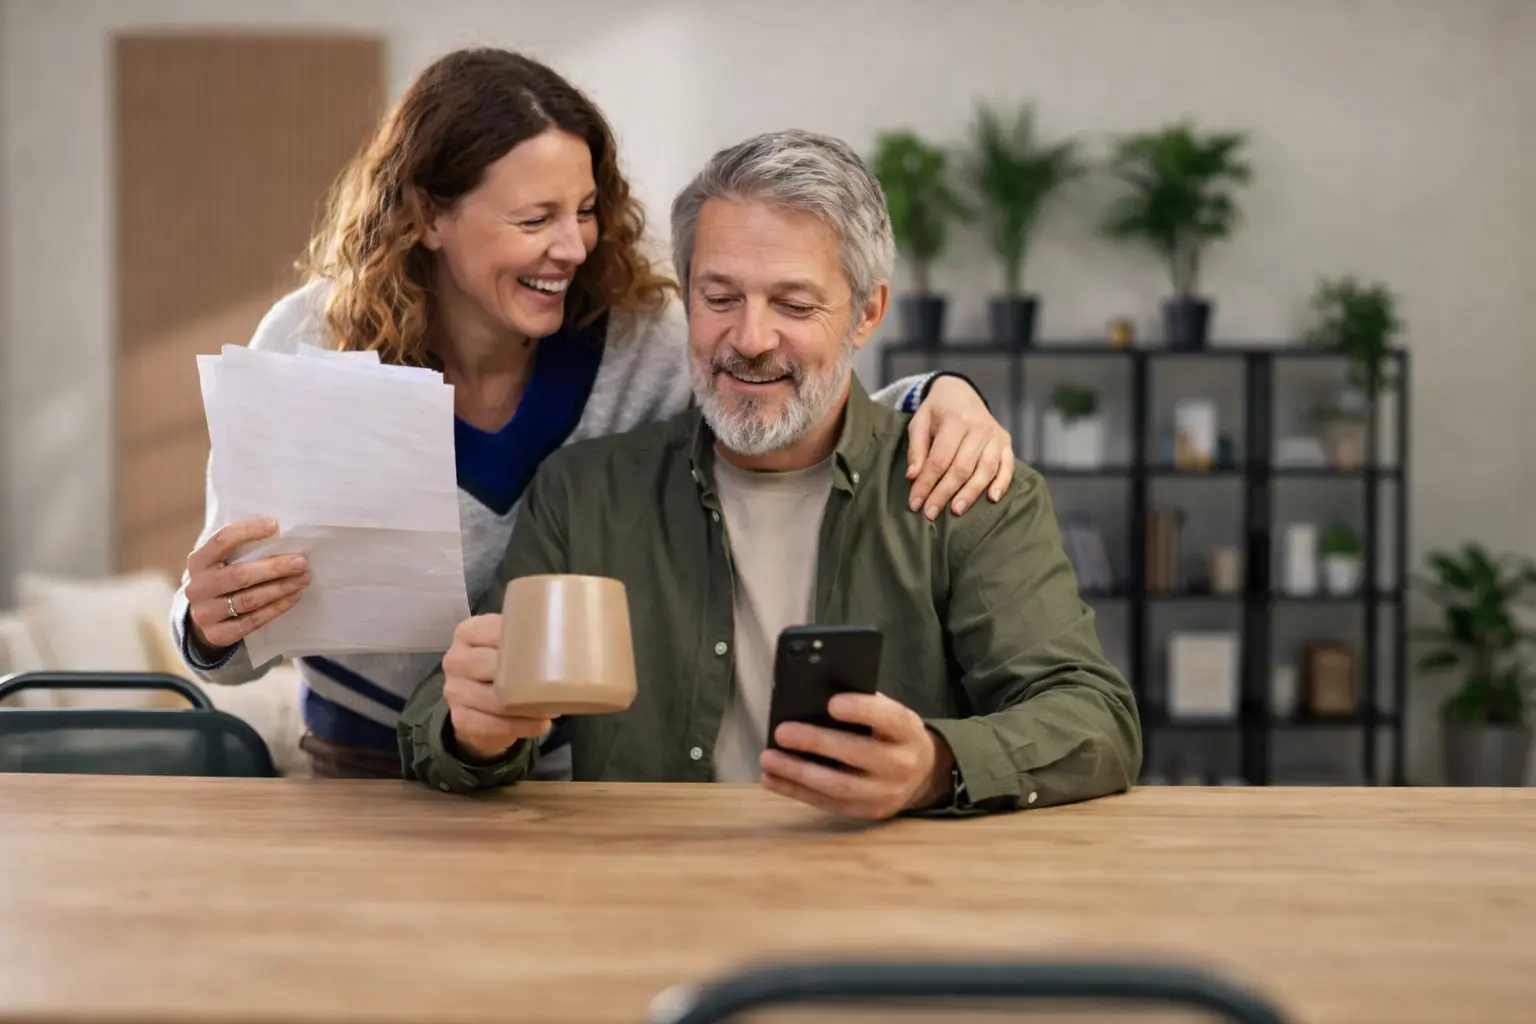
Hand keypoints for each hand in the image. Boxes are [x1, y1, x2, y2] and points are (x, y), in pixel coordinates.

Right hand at [184, 517, 309, 653]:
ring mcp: (205, 613)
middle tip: (301, 562)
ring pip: (249, 600)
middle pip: (240, 575)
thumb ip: (241, 547)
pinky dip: (276, 608)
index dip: (248, 531)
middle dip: (274, 568)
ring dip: (280, 589)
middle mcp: (197, 587)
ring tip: (303, 580)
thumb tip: (279, 531)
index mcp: (198, 561)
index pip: (222, 541)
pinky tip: (293, 597)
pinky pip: (252, 621)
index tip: (275, 526)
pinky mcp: (217, 634)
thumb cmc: (222, 578)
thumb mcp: (222, 561)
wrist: (204, 617)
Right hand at [441, 614, 554, 761]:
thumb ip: (527, 634)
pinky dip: (520, 726)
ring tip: (555, 707)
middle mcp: (455, 660)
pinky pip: (491, 725)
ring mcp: (454, 691)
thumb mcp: (510, 646)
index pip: (492, 630)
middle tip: (556, 683)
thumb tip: (571, 632)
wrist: (480, 708)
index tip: (551, 648)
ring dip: (527, 706)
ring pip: (493, 699)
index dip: (522, 639)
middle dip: (524, 676)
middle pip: (490, 665)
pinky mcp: (460, 719)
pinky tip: (541, 724)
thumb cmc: (505, 668)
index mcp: (467, 633)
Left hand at [759, 692, 954, 820]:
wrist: (922, 774)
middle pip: (858, 754)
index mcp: (907, 730)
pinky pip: (828, 804)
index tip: (831, 703)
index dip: (861, 710)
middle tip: (782, 732)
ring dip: (798, 773)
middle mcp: (901, 764)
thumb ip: (862, 705)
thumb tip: (813, 698)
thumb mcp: (889, 714)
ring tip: (769, 759)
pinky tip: (773, 779)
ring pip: (839, 786)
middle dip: (817, 743)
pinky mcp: (868, 812)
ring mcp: (885, 793)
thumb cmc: (892, 734)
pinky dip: (797, 791)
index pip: (889, 718)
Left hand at [905, 375, 1014, 519]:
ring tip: (956, 511)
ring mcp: (995, 435)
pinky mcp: (1005, 441)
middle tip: (931, 513)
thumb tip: (913, 477)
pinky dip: (1002, 483)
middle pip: (962, 468)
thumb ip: (916, 450)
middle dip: (944, 493)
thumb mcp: (919, 423)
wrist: (960, 392)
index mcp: (955, 420)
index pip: (939, 459)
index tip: (915, 503)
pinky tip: (992, 498)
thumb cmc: (936, 411)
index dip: (927, 483)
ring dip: (970, 493)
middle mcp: (979, 427)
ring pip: (985, 469)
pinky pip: (1007, 465)